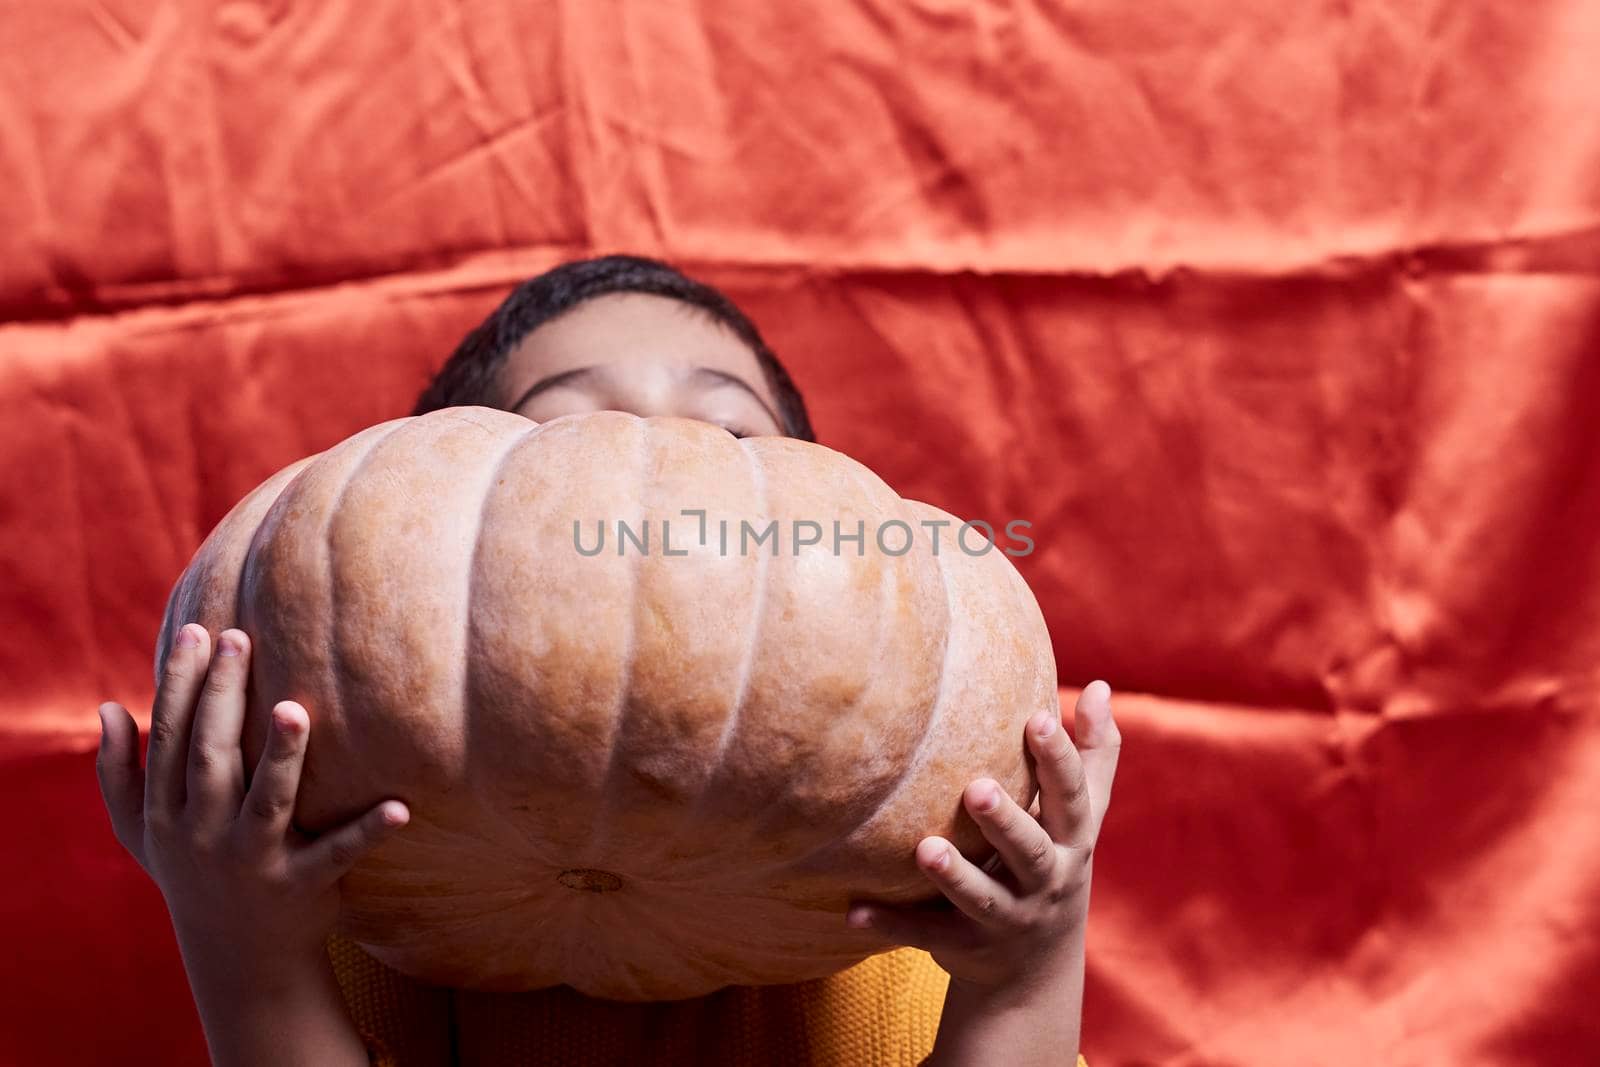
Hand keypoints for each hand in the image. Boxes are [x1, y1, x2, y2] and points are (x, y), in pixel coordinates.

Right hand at [96, 623, 407, 985]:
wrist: (238, 957)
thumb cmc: (193, 873)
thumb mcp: (142, 833)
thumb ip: (119, 774)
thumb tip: (108, 708)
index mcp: (166, 814)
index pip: (168, 739)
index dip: (178, 685)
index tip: (194, 631)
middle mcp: (204, 835)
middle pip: (210, 757)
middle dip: (221, 697)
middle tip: (240, 639)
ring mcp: (252, 861)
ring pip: (267, 802)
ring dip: (281, 756)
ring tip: (296, 709)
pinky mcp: (301, 886)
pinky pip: (336, 855)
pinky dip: (367, 833)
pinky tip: (399, 807)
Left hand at [846, 681, 1119, 994]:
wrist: (1036, 969)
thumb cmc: (1055, 861)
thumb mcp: (1082, 818)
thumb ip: (1092, 754)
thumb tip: (1098, 685)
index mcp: (1072, 842)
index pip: (1070, 798)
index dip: (1058, 759)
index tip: (1038, 717)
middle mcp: (1045, 881)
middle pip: (1029, 852)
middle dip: (1006, 823)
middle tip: (977, 789)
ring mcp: (1007, 918)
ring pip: (981, 897)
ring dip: (953, 876)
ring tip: (924, 849)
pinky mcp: (965, 945)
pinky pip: (926, 934)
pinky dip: (892, 924)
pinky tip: (854, 910)